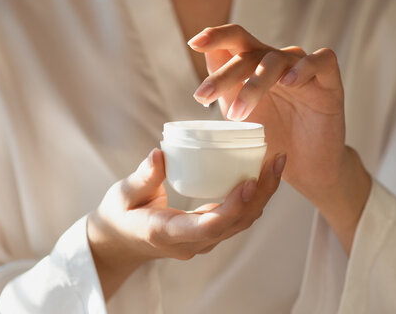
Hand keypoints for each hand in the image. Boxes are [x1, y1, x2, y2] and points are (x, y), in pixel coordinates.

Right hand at [87, 148, 285, 299]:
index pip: (208, 227)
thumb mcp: (123, 195)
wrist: (120, 243)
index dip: (233, 207)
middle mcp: (191, 242)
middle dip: (261, 194)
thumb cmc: (120, 216)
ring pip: (241, 223)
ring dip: (262, 195)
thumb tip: (159, 154)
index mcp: (168, 234)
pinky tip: (260, 174)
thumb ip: (143, 177)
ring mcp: (202, 241)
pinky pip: (236, 219)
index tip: (250, 181)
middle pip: (236, 224)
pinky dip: (253, 198)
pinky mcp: (208, 233)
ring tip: (275, 163)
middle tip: (276, 160)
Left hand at [188, 24, 370, 253]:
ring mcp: (304, 70)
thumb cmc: (271, 139)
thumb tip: (205, 60)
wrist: (305, 167)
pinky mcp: (329, 82)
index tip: (193, 43)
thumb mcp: (241, 116)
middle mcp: (279, 62)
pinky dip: (305, 67)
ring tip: (238, 113)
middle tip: (202, 96)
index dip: (216, 35)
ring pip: (278, 59)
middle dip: (224, 74)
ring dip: (254, 83)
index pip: (235, 40)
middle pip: (250, 52)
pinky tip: (289, 82)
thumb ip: (225, 89)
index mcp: (255, 66)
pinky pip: (321, 61)